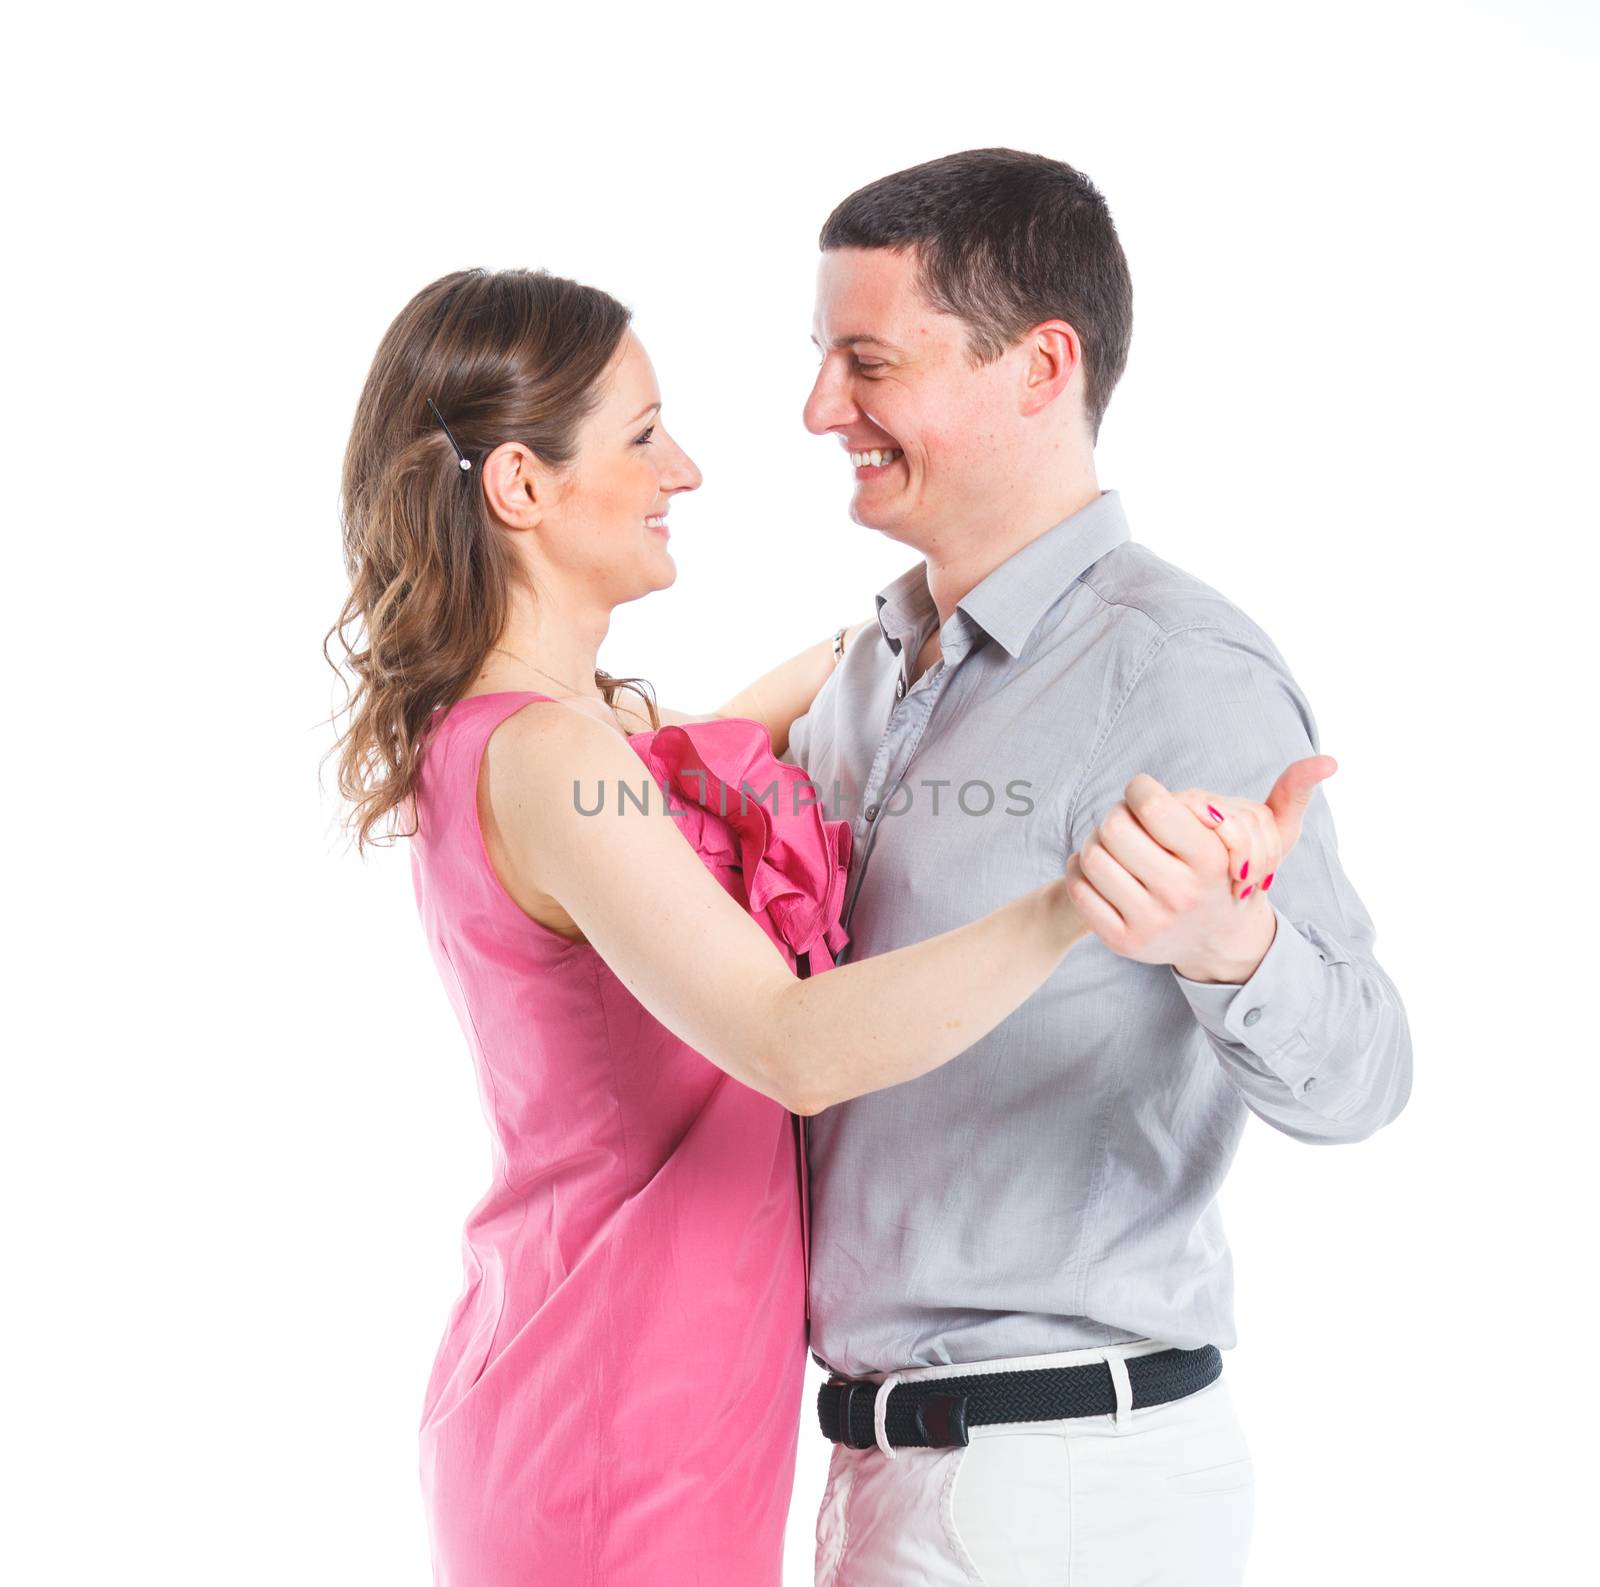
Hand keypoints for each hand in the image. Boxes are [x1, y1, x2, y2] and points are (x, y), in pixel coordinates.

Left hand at [1063, 756, 1336, 982]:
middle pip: (1115, 827)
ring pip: (1094, 855)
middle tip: (1128, 819)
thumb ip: (1294, 793)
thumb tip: (1326, 761)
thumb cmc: (1233, 874)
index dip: (1140, 789)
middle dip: (1118, 814)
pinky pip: (1079, 887)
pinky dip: (1083, 870)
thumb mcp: (1271, 837)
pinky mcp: (1122, 942)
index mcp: (1212, 861)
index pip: (1152, 804)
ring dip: (1098, 841)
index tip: (1145, 793)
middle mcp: (1181, 894)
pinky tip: (1104, 870)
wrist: (1219, 944)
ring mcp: (1150, 922)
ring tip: (1117, 845)